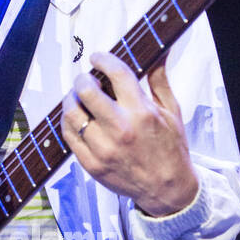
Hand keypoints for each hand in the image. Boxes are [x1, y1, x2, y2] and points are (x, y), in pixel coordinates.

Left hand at [61, 52, 199, 216]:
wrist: (166, 188)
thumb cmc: (170, 149)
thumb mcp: (171, 111)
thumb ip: (159, 79)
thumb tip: (159, 51)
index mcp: (142, 113)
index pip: (116, 73)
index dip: (103, 59)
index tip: (97, 57)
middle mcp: (121, 129)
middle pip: (87, 91)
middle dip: (83, 78)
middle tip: (86, 78)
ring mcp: (103, 149)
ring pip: (72, 113)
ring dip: (72, 98)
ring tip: (78, 97)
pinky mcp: (92, 164)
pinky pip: (68, 135)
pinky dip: (68, 121)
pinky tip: (77, 117)